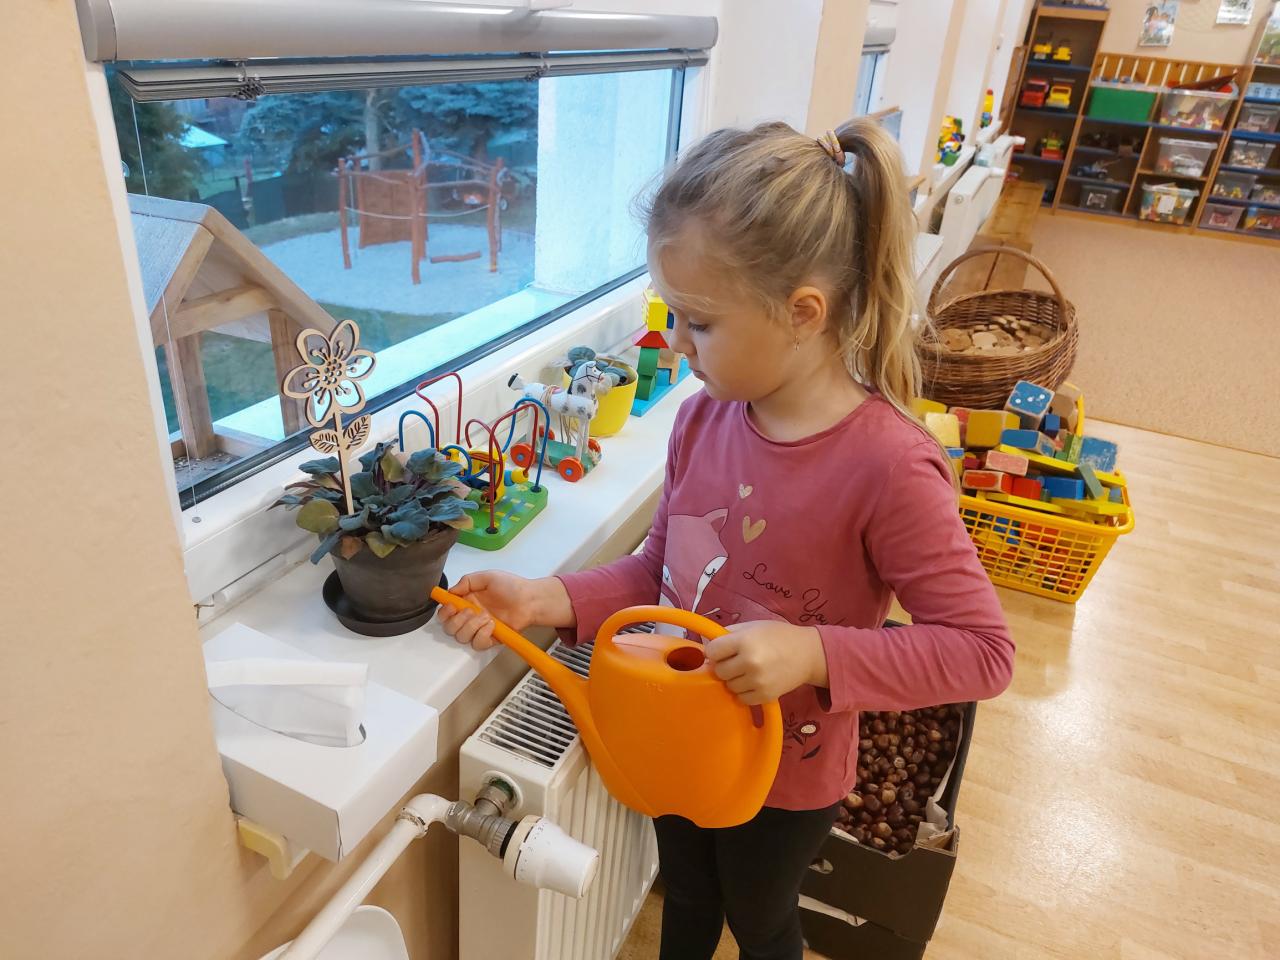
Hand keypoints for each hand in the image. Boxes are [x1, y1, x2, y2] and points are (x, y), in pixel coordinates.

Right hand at [435, 571, 572, 650]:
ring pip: (461, 637)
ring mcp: (479, 629)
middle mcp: (470, 616)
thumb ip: (467, 581)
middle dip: (457, 620)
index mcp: (466, 601)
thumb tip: (450, 591)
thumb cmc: (511, 587)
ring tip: (486, 616)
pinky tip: (492, 625)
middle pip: (449, 628)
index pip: (445, 612)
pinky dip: (482, 635)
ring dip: (471, 626)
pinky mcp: (489, 639)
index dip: (444, 612)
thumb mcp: (487, 577)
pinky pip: (477, 644)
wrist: (530, 600)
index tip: (452, 606)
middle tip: (471, 611)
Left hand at [703, 621, 827, 705]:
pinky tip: (753, 682)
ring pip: (729, 686)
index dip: (715, 651)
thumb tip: (705, 645)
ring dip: (734, 680)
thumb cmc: (778, 636)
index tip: (723, 650)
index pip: (712, 652)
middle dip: (724, 666)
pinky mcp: (765, 696)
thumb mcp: (752, 626)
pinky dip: (744, 692)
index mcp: (745, 641)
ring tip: (747, 671)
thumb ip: (727, 633)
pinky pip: (741, 699)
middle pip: (718, 671)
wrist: (807, 654)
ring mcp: (757, 681)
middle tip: (736, 661)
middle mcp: (749, 662)